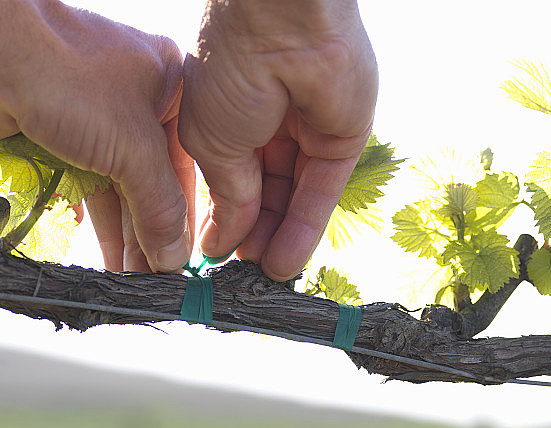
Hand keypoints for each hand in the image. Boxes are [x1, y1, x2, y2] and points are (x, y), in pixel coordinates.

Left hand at [0, 0, 194, 272]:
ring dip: (122, 234)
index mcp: (172, 90)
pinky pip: (85, 184)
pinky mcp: (61, 133)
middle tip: (151, 279)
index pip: (188, 168)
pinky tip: (100, 251)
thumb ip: (159, 207)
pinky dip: (92, 216)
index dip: (184, 218)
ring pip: (117, 187)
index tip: (182, 261)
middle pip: (151, 183)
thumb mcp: (134, 150)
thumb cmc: (72, 83)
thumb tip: (173, 259)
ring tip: (127, 278)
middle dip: (150, 234)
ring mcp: (97, 117)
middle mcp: (138, 102)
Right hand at [178, 0, 376, 280]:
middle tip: (242, 274)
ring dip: (279, 239)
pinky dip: (305, 229)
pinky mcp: (341, 141)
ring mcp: (305, 132)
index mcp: (226, 116)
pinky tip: (286, 263)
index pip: (228, 179)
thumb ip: (225, 197)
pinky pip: (320, 193)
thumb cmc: (229, 70)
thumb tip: (220, 241)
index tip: (213, 256)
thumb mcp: (209, 144)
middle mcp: (266, 124)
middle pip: (262, 193)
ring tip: (265, 278)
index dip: (223, 219)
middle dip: (253, 234)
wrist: (281, 26)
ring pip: (292, 198)